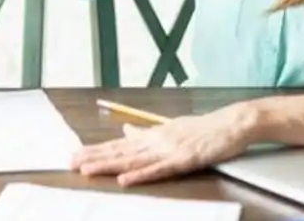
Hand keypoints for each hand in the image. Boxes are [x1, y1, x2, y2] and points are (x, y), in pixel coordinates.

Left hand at [70, 105, 257, 186]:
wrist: (232, 123)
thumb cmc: (205, 128)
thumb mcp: (171, 127)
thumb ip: (146, 131)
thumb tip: (126, 129)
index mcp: (154, 134)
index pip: (120, 143)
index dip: (98, 149)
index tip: (77, 153)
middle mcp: (157, 140)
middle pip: (120, 151)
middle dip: (94, 157)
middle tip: (71, 163)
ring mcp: (169, 150)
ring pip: (133, 160)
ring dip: (109, 166)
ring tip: (87, 170)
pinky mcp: (183, 160)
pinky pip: (158, 171)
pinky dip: (140, 176)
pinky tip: (124, 180)